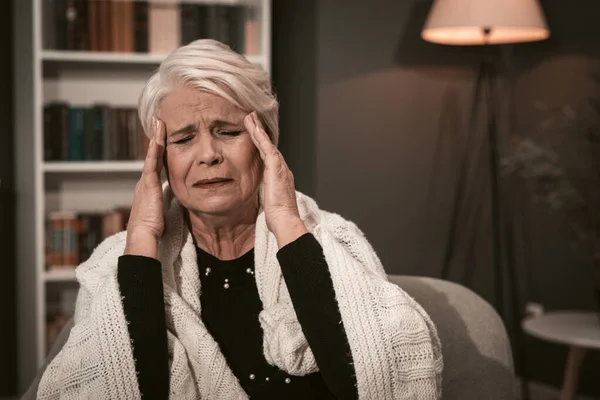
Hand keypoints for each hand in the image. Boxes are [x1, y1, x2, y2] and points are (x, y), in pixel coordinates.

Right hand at [124, 117, 165, 257]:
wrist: (143, 236)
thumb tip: (181, 201)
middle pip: (153, 156)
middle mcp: (145, 183)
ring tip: (159, 122)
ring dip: (156, 138)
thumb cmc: (154, 230)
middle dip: (156, 140)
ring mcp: (145, 182)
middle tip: (159, 123)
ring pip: (152, 155)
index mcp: (149, 190)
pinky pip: (152, 161)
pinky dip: (156, 148)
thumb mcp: (164, 213)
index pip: (156, 166)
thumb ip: (171, 204)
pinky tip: (160, 136)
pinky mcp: (147, 183)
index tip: (163, 139)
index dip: (159, 152)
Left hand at [244, 112, 306, 246]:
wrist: (285, 219)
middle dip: (260, 131)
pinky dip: (259, 135)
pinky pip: (266, 146)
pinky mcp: (276, 166)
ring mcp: (280, 166)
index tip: (256, 134)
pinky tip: (253, 126)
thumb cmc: (278, 217)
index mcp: (280, 177)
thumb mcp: (270, 203)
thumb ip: (267, 195)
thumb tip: (265, 199)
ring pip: (267, 143)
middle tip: (252, 118)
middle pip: (269, 145)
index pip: (269, 156)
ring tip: (250, 117)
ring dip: (258, 129)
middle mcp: (282, 169)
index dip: (262, 144)